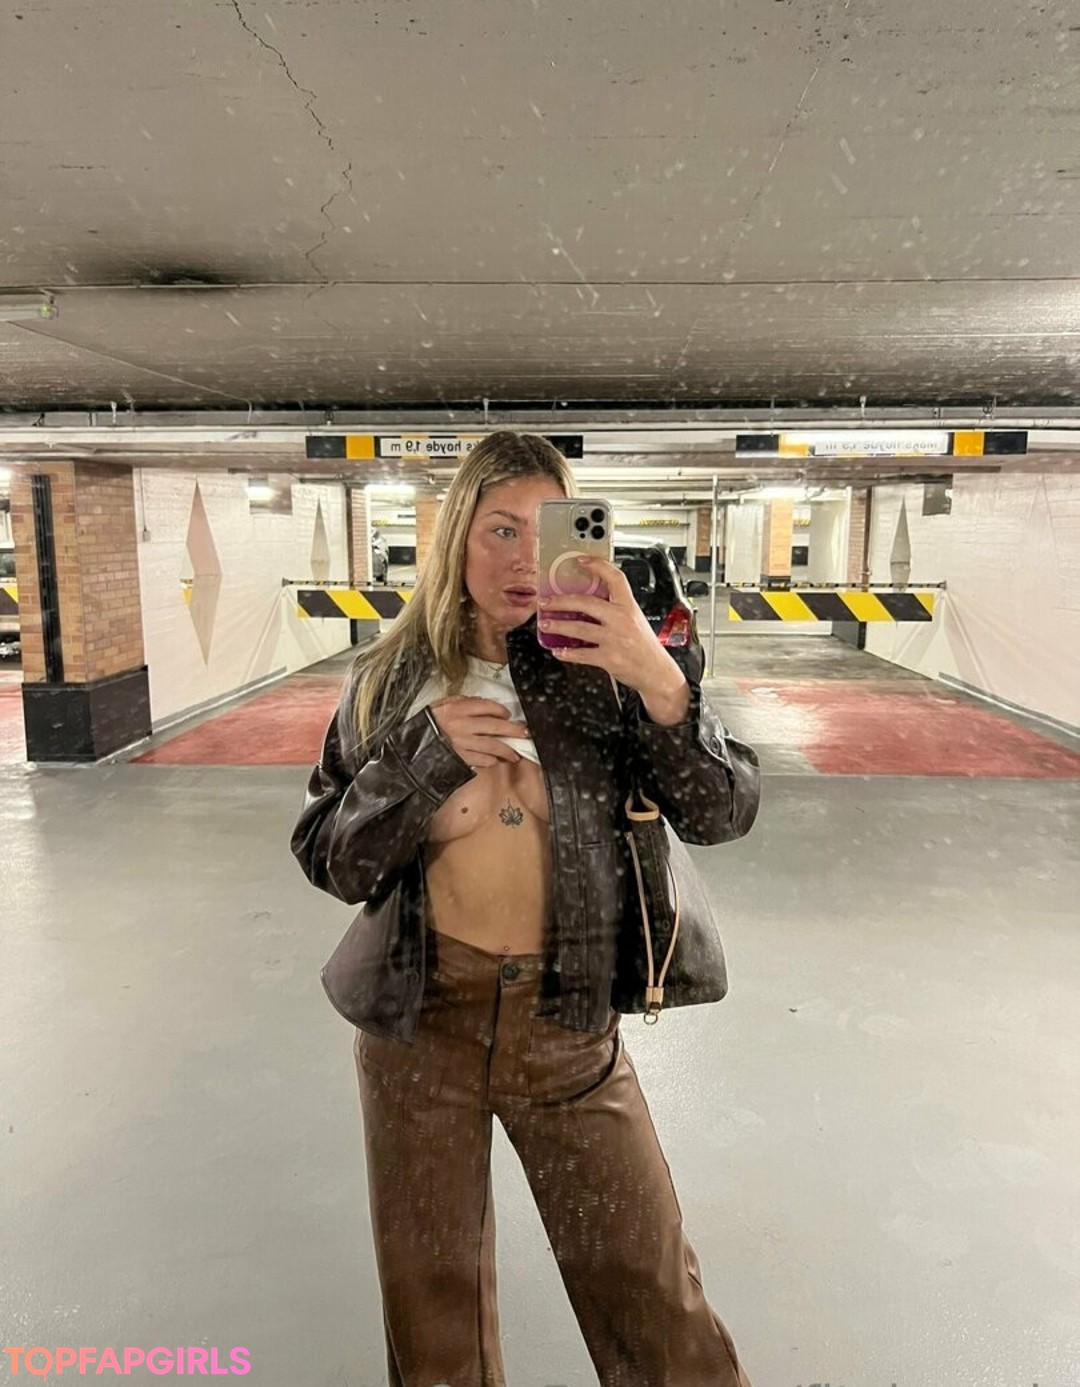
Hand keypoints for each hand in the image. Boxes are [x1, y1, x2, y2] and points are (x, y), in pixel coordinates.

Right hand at [428, 697, 527, 768]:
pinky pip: (482, 760)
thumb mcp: (442, 705)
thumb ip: (463, 702)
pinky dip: (491, 760)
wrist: (410, 744)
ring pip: (493, 746)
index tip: (507, 715)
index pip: (488, 707)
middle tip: (525, 733)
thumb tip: (483, 704)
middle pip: (496, 726)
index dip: (501, 711)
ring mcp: (462, 744)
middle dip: (514, 730)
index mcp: (458, 709)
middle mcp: (462, 725)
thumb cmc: (427, 723)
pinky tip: (496, 760)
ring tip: (515, 754)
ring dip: (507, 750)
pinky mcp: (461, 758)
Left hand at [538, 557, 690, 721]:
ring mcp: (615, 639)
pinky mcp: (609, 658)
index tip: (581, 561)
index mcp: (629, 606)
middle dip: (561, 601)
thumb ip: (616, 609)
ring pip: (579, 628)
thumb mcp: (635, 620)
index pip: (615, 578)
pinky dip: (567, 653)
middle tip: (546, 602)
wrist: (657, 672)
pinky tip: (558, 651)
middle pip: (586, 603)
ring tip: (545, 624)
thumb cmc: (645, 646)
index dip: (598, 566)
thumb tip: (587, 602)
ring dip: (557, 626)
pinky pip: (582, 654)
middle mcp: (622, 620)